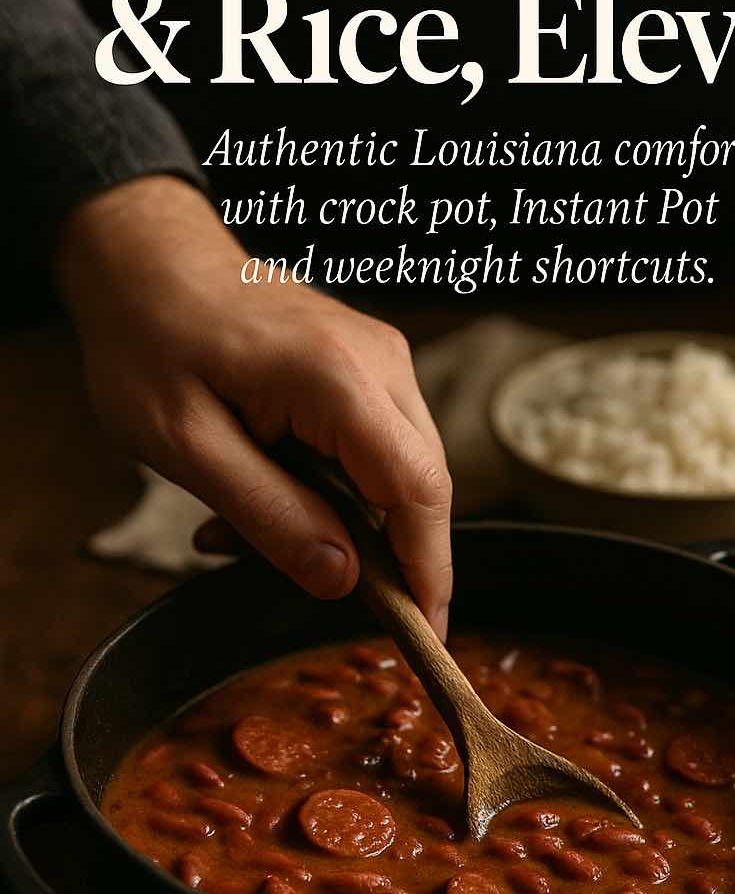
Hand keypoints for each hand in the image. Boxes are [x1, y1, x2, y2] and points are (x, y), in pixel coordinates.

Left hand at [54, 176, 452, 637]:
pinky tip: (262, 490)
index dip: (429, 569)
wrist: (144, 260)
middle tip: (305, 586)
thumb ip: (269, 515)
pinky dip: (332, 487)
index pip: (417, 491)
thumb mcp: (187, 446)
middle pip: (422, 485)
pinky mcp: (367, 367)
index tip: (427, 633)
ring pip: (399, 471)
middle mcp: (378, 362)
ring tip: (239, 531)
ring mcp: (379, 360)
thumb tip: (343, 579)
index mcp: (338, 378)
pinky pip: (374, 447)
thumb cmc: (150, 340)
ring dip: (342, 521)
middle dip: (379, 554)